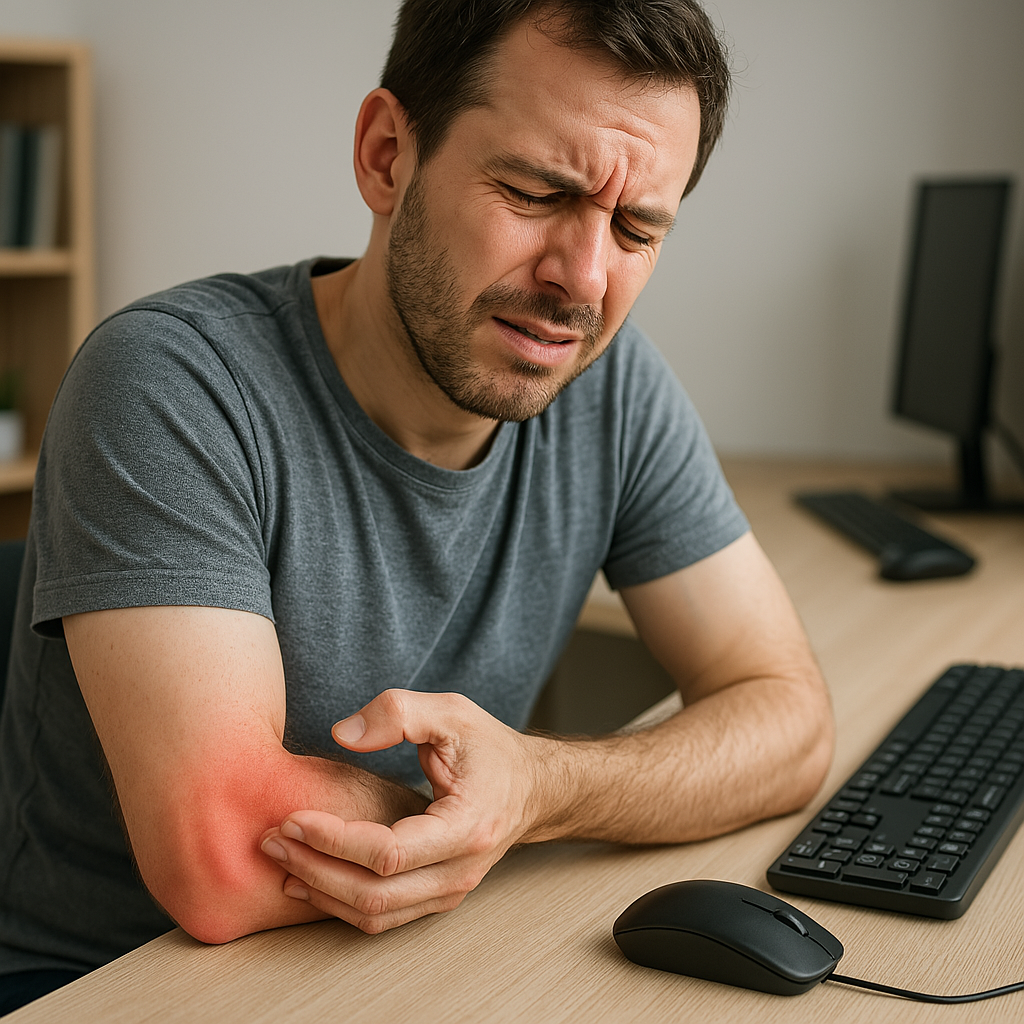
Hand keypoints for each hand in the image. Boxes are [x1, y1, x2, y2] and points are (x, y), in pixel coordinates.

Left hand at [259, 689, 550, 932]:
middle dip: (315, 868)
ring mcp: (451, 891)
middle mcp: (461, 870)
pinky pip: (383, 915)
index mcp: (467, 826)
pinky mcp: (437, 897)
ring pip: (376, 914)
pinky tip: (308, 878)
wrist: (531, 788)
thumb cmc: (490, 748)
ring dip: (321, 891)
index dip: (334, 840)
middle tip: (272, 839)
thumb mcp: (452, 712)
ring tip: (280, 859)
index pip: (389, 853)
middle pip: (375, 894)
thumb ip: (399, 713)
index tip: (293, 817)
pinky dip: (339, 903)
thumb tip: (344, 733)